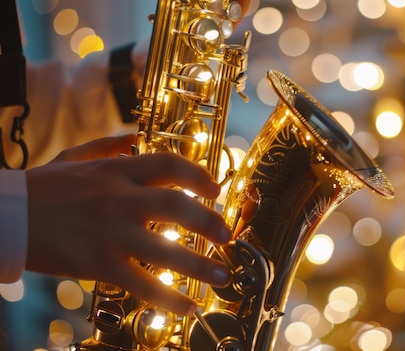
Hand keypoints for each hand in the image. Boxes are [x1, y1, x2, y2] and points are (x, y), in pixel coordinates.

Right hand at [25, 134, 231, 315]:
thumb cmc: (40, 188)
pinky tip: (188, 306)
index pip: (169, 165)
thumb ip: (109, 146)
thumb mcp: (74, 156)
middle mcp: (119, 198)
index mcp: (117, 170)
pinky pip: (142, 285)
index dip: (199, 175)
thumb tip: (137, 136)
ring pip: (166, 250)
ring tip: (222, 276)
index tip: (215, 190)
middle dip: (210, 222)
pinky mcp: (98, 264)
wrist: (4, 216)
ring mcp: (110, 232)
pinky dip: (169, 298)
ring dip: (200, 265)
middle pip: (178, 207)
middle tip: (227, 236)